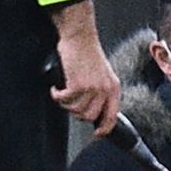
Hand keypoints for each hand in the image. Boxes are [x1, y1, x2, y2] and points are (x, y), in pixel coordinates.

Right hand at [49, 1, 120, 131]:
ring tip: (63, 92)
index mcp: (114, 88)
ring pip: (75, 111)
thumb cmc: (87, 53)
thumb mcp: (102, 74)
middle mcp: (105, 90)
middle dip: (77, 112)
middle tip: (71, 101)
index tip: (97, 134)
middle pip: (89, 117)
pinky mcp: (77, 85)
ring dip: (66, 103)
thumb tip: (93, 112)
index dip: (104, 128)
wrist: (80, 36)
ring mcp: (92, 88)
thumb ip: (101, 92)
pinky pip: (64, 101)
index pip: (112, 116)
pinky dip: (57, 95)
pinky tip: (57, 87)